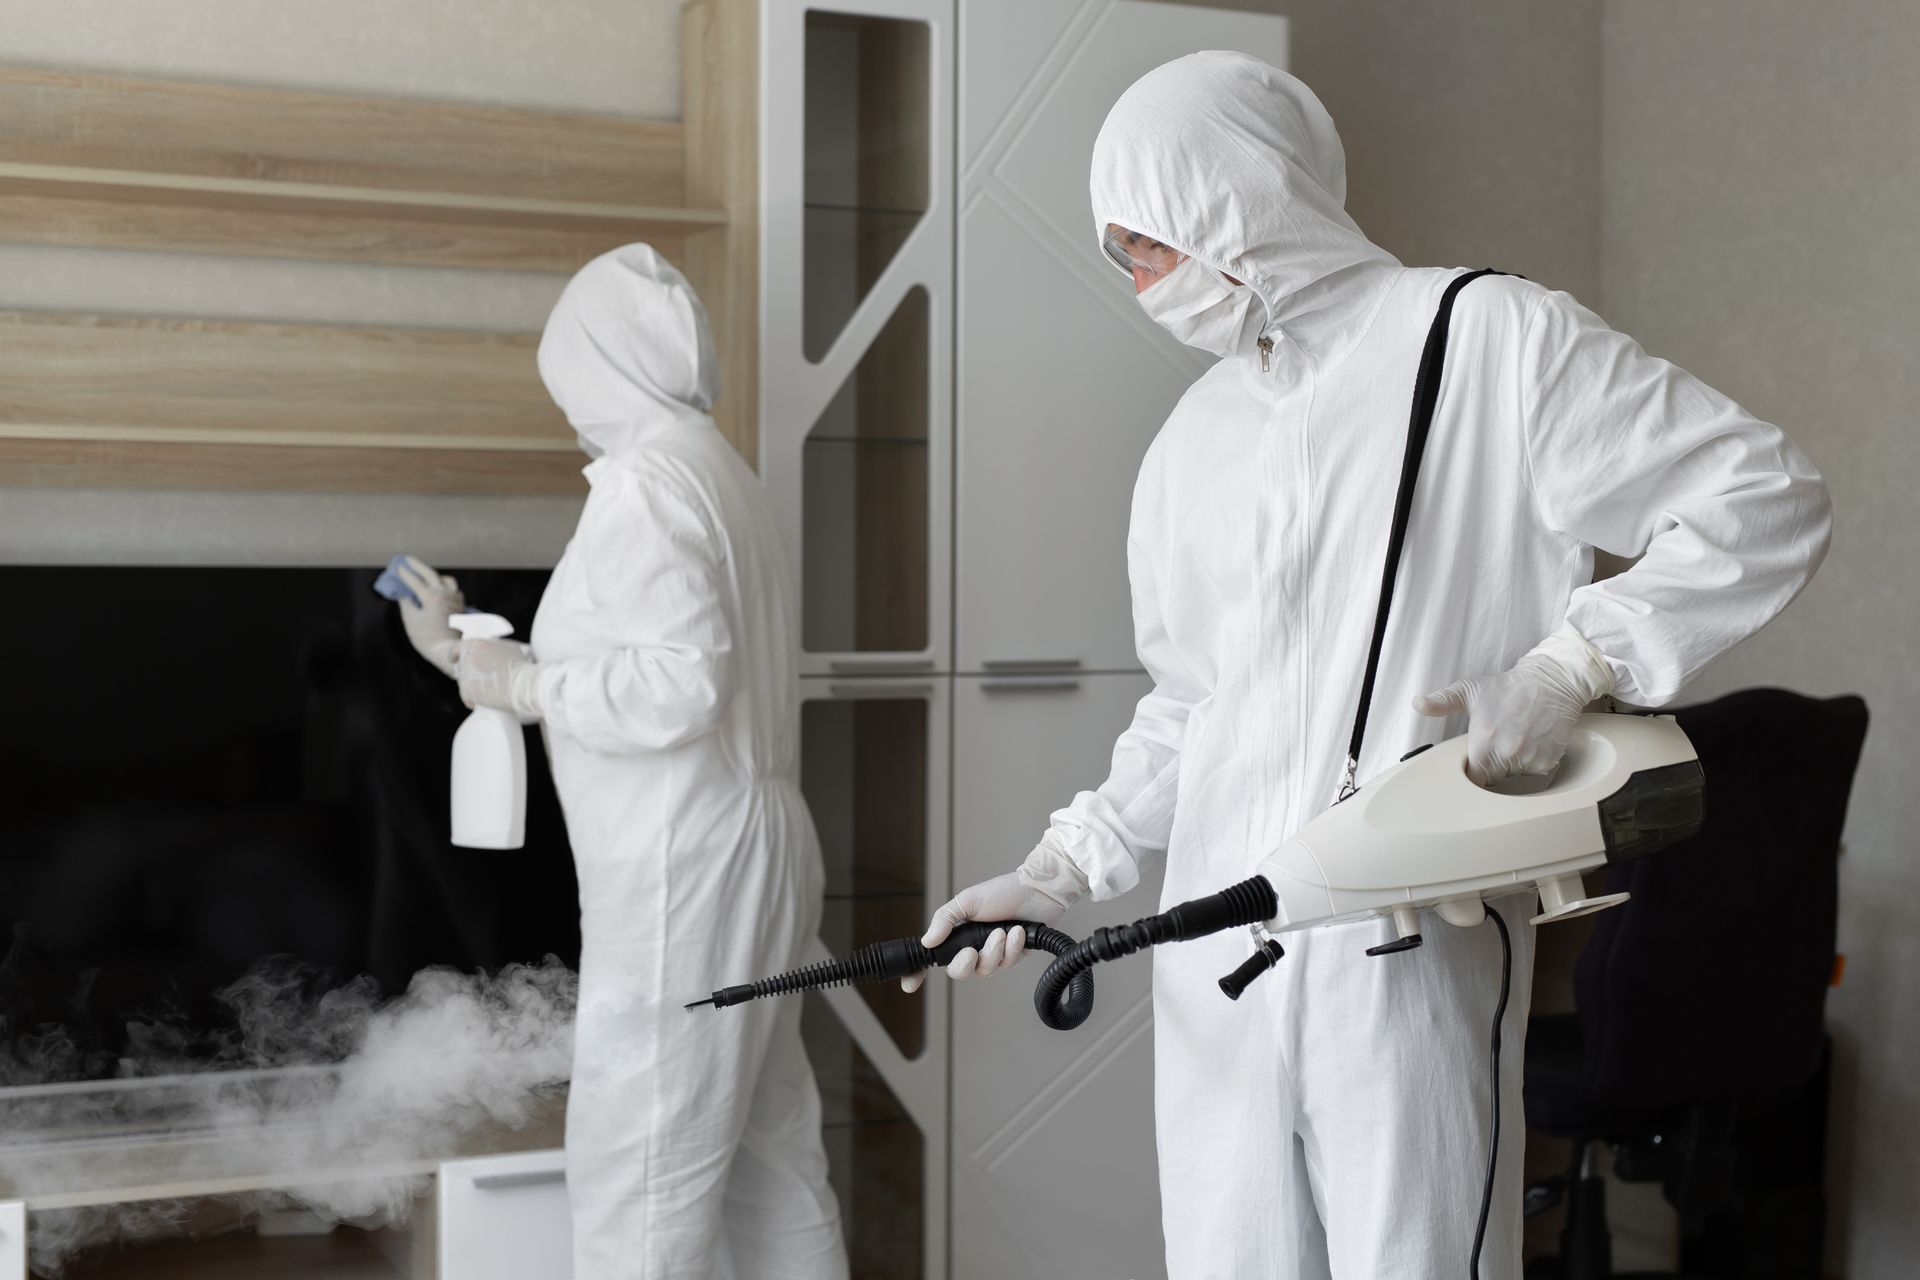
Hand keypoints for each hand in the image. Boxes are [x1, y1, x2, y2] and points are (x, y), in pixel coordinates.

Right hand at [394, 556, 463, 678]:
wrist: (448, 650)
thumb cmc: (426, 638)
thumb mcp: (411, 621)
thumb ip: (407, 604)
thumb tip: (404, 594)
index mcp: (432, 597)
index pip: (415, 582)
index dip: (405, 574)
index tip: (398, 567)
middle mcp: (445, 594)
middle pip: (431, 574)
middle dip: (418, 566)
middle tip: (408, 559)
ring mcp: (455, 600)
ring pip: (447, 581)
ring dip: (436, 575)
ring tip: (426, 575)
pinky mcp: (460, 607)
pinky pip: (454, 590)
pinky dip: (446, 586)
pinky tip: (441, 590)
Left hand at [457, 638, 538, 720]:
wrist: (523, 685)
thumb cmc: (520, 667)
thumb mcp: (509, 648)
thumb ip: (495, 648)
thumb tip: (495, 653)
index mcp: (475, 645)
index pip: (455, 649)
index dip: (455, 655)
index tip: (455, 660)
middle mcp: (467, 658)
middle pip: (461, 668)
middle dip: (470, 674)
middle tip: (484, 680)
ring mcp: (465, 676)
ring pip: (465, 684)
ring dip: (474, 688)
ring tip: (492, 691)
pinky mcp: (466, 692)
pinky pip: (468, 698)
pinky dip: (476, 701)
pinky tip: (489, 700)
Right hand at [900, 870, 1071, 993]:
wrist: (1038, 890)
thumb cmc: (1003, 891)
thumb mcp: (967, 900)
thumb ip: (945, 920)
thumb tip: (927, 940)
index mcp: (958, 933)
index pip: (934, 957)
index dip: (919, 973)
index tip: (910, 985)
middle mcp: (974, 946)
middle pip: (960, 971)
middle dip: (966, 963)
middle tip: (972, 951)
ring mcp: (994, 953)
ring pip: (986, 970)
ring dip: (995, 951)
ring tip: (1003, 931)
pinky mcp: (1014, 956)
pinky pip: (1007, 964)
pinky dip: (1013, 948)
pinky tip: (1017, 932)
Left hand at [1413, 625, 1613, 786]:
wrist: (1549, 682)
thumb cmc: (1507, 687)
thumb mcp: (1468, 691)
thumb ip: (1441, 702)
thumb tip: (1418, 704)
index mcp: (1484, 742)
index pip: (1473, 779)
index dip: (1474, 772)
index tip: (1476, 762)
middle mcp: (1507, 754)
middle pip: (1495, 779)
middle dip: (1494, 766)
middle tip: (1499, 742)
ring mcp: (1530, 758)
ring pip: (1516, 775)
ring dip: (1514, 764)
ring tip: (1516, 737)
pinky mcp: (1549, 759)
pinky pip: (1535, 771)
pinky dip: (1533, 760)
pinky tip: (1532, 740)